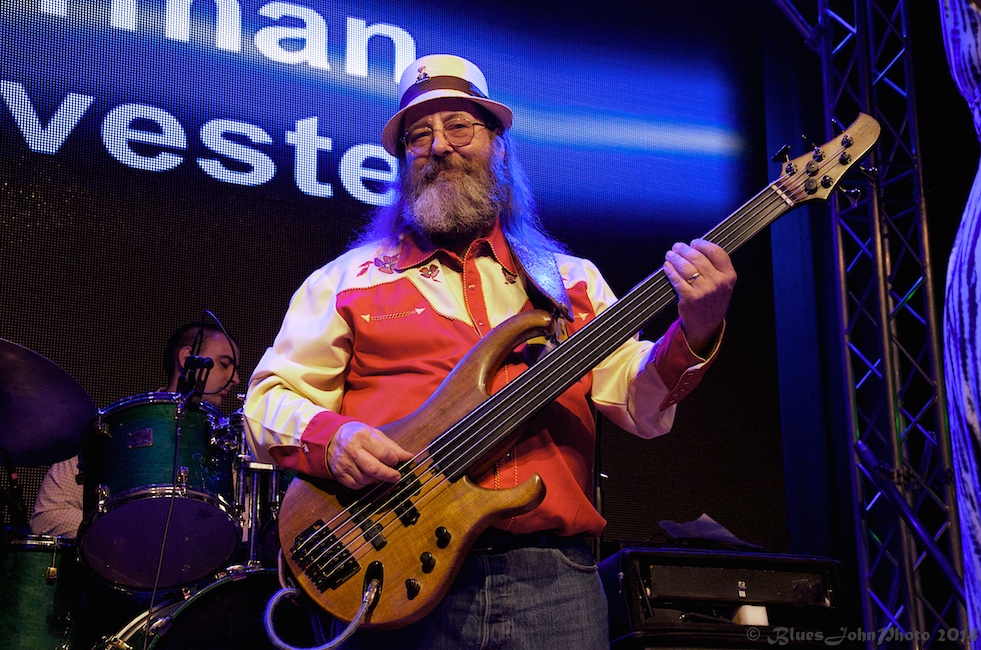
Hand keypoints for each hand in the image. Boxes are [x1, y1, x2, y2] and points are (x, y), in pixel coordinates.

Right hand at [327, 421, 413, 488]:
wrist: (330, 438)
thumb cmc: (357, 435)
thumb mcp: (375, 434)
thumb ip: (392, 446)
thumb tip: (408, 457)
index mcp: (362, 436)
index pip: (383, 452)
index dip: (394, 460)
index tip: (398, 462)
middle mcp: (352, 450)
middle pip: (374, 468)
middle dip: (389, 475)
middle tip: (396, 476)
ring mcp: (344, 463)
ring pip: (366, 479)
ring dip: (377, 479)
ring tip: (380, 473)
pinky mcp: (339, 474)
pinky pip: (356, 485)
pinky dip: (365, 484)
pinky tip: (368, 477)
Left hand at [663, 238, 736, 356]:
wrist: (707, 325)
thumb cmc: (713, 301)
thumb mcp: (723, 284)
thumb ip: (716, 268)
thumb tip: (696, 248)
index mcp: (729, 276)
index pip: (716, 252)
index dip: (703, 244)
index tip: (694, 242)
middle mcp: (718, 282)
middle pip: (698, 257)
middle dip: (684, 249)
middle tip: (677, 246)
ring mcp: (703, 290)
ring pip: (686, 266)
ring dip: (675, 257)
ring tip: (670, 254)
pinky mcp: (689, 297)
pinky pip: (676, 278)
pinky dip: (669, 270)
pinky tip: (667, 266)